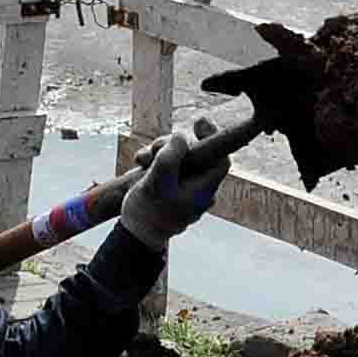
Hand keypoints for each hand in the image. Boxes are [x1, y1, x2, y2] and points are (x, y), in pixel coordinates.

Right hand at [117, 125, 225, 251]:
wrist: (136, 235)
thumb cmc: (148, 213)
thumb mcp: (157, 182)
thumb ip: (171, 157)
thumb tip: (183, 135)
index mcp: (204, 189)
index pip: (221, 158)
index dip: (214, 136)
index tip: (198, 121)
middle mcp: (200, 187)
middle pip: (196, 153)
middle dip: (174, 145)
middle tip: (154, 148)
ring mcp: (186, 187)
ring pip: (181, 157)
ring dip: (160, 152)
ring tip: (142, 160)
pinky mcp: (173, 186)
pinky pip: (170, 165)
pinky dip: (155, 160)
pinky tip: (141, 164)